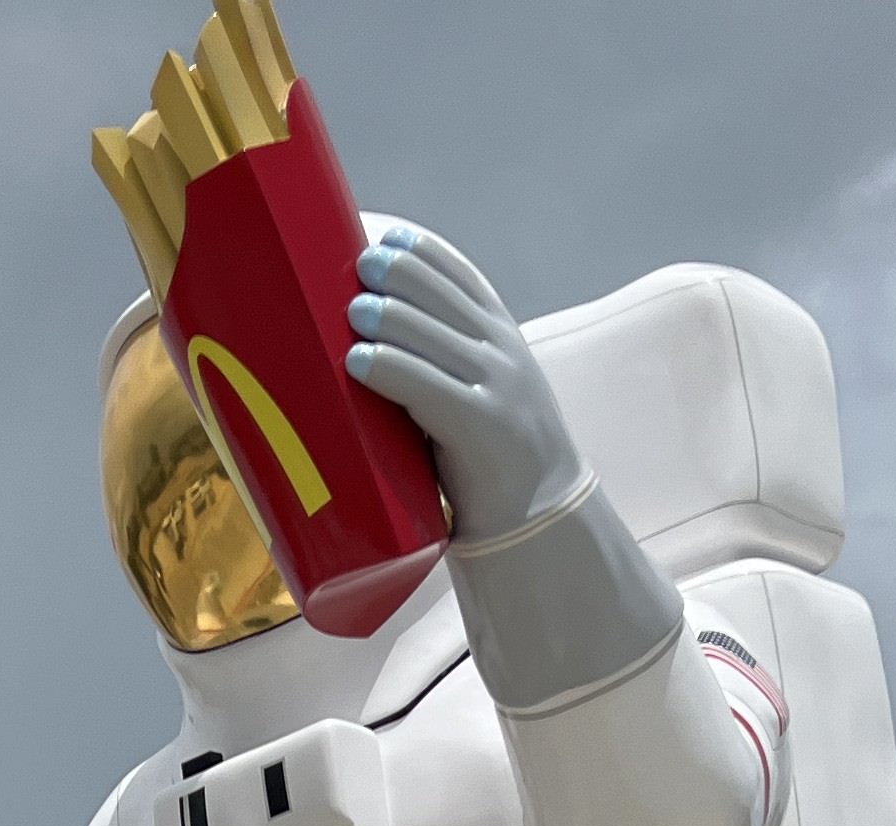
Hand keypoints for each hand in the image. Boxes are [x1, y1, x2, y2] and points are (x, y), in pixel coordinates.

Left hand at [345, 224, 584, 539]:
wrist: (542, 518)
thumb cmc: (490, 455)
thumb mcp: (479, 390)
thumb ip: (443, 359)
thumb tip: (371, 330)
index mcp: (502, 336)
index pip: (462, 276)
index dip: (422, 251)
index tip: (386, 236)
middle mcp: (503, 351)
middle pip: (440, 295)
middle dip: (398, 274)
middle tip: (360, 265)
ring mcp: (496, 385)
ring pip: (429, 335)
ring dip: (386, 316)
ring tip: (353, 310)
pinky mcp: (481, 424)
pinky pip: (426, 386)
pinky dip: (389, 368)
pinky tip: (357, 361)